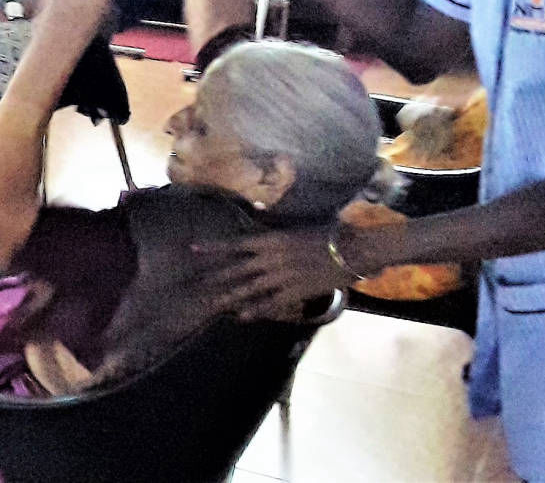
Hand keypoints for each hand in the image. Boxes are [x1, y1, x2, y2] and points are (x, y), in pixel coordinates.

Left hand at [195, 226, 350, 321]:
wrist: (351, 251)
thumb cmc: (325, 235)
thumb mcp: (294, 230)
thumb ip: (273, 234)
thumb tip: (257, 228)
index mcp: (270, 240)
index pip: (234, 244)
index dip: (213, 247)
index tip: (193, 249)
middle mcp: (271, 258)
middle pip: (236, 269)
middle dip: (215, 277)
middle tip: (197, 284)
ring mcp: (282, 277)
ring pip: (249, 289)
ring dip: (230, 296)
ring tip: (212, 303)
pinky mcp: (295, 292)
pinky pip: (271, 303)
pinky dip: (256, 310)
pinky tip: (242, 316)